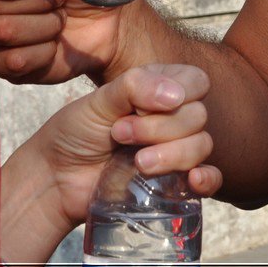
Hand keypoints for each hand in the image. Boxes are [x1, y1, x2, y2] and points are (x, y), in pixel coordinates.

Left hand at [33, 64, 222, 228]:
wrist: (56, 180)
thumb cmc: (75, 133)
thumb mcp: (97, 103)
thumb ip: (132, 88)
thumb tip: (175, 95)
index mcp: (159, 89)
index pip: (196, 82)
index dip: (175, 94)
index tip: (136, 108)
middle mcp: (173, 117)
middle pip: (199, 116)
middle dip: (160, 128)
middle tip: (119, 134)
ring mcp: (176, 151)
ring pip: (203, 145)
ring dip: (172, 154)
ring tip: (137, 162)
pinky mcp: (176, 184)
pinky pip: (211, 179)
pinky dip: (208, 179)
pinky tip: (192, 180)